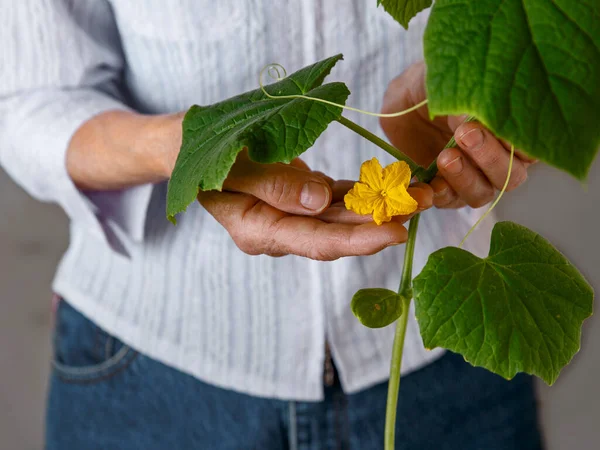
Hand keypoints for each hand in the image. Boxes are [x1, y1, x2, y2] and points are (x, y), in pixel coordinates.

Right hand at [197, 152, 432, 259]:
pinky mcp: (298, 197)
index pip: (316, 242)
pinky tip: (391, 182)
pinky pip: (335, 197)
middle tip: (424, 205)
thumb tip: (319, 201)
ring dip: (379, 204)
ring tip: (419, 191)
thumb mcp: (230, 168)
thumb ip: (273, 187)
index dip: (358, 239)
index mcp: (258, 231)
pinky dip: (362, 190)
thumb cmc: (199, 154)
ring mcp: (290, 214)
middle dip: (381, 222)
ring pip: (341, 215)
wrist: (185, 146)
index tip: (397, 232)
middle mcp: (279, 229)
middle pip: (337, 232)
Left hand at [380, 62, 534, 208]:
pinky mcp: (444, 191)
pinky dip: (442, 194)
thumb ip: (468, 96)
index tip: (498, 124)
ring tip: (446, 157)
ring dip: (466, 177)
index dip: (520, 143)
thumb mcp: (449, 81)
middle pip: (510, 176)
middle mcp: (497, 161)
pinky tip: (433, 182)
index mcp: (510, 134)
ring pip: (482, 193)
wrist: (401, 103)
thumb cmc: (435, 87)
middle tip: (466, 133)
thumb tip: (477, 112)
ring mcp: (471, 179)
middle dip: (490, 157)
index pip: (530, 148)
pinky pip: (449, 202)